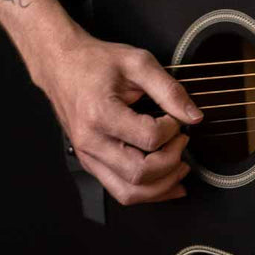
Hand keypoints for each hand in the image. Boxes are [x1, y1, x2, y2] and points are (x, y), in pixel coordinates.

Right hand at [33, 32, 202, 205]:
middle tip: (182, 140)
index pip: (150, 138)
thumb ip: (169, 90)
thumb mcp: (138, 63)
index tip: (176, 117)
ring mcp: (88, 156)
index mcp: (100, 113)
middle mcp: (90, 141)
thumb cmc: (96, 62)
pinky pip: (120, 190)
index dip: (173, 129)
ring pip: (128, 192)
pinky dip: (147, 191)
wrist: (61, 65)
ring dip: (161, 186)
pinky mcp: (90, 163)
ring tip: (180, 166)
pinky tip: (166, 181)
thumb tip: (194, 116)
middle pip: (140, 173)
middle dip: (171, 161)